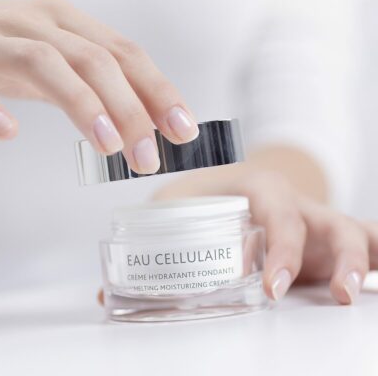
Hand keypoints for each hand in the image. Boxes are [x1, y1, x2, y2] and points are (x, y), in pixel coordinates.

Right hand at [0, 0, 197, 173]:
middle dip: (130, 112)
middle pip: (96, 61)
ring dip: (83, 105)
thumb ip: (101, 90)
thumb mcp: (65, 66)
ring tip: (107, 145)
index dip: (160, 92)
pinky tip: (8, 131)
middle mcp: (39, 23)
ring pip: (47, 63)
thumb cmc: (13, 54)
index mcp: (70, 25)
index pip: (127, 55)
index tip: (183, 130)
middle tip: (146, 157)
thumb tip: (149, 123)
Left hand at [153, 163, 371, 303]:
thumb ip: (156, 244)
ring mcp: (313, 220)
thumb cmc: (200, 193)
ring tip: (357, 296)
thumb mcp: (176, 207)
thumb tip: (124, 294)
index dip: (283, 248)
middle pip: (332, 223)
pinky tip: (373, 283)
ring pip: (355, 231)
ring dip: (365, 260)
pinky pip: (364, 243)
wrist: (227, 181)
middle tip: (338, 295)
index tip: (272, 288)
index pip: (279, 212)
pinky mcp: (324, 241)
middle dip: (342, 258)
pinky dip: (375, 259)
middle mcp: (293, 201)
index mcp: (258, 186)